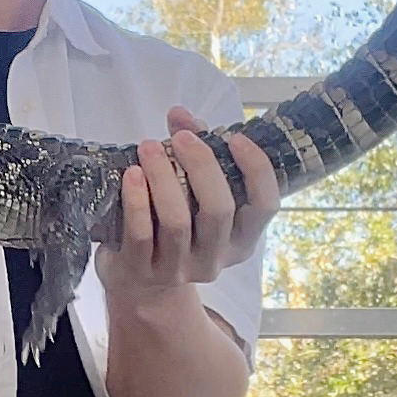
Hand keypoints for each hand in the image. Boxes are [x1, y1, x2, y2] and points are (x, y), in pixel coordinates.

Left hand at [96, 105, 278, 306]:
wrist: (139, 281)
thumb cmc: (172, 222)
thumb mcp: (192, 191)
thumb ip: (193, 150)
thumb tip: (181, 115)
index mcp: (241, 239)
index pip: (265, 206)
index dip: (256, 170)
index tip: (236, 137)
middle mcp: (216, 257)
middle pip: (219, 210)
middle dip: (201, 166)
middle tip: (182, 138)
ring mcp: (179, 269)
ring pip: (178, 222)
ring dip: (163, 177)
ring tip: (148, 147)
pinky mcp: (142, 271)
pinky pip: (141, 234)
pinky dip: (136, 201)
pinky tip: (131, 175)